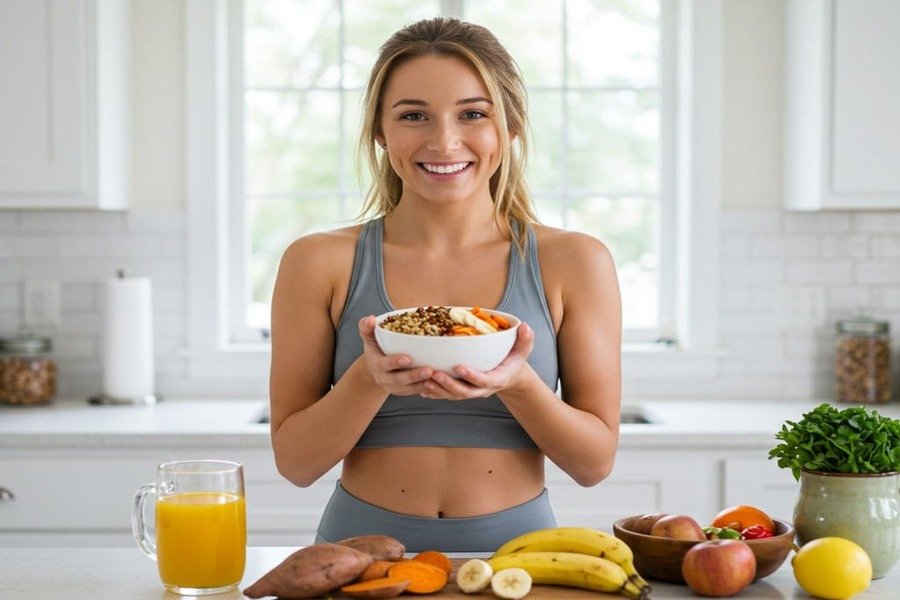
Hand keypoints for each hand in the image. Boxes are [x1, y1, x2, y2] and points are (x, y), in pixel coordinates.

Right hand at [358, 316, 433, 395]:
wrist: (374, 366)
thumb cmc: (375, 347)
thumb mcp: (368, 336)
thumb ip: (367, 327)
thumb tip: (371, 319)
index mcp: (375, 364)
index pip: (383, 364)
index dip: (394, 362)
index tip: (407, 358)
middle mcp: (383, 378)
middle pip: (398, 380)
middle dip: (413, 376)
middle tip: (429, 370)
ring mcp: (393, 386)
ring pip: (407, 388)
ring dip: (422, 384)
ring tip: (435, 377)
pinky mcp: (402, 391)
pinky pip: (413, 392)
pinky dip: (425, 389)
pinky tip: (437, 384)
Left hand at [420, 323, 534, 400]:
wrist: (510, 375)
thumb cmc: (514, 359)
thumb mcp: (523, 350)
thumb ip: (525, 340)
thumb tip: (525, 327)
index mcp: (497, 379)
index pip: (485, 380)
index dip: (472, 376)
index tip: (459, 367)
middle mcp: (483, 389)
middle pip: (465, 392)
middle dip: (450, 385)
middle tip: (435, 374)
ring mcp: (472, 391)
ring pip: (454, 395)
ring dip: (439, 390)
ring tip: (425, 381)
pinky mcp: (463, 391)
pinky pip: (448, 395)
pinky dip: (435, 393)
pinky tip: (422, 388)